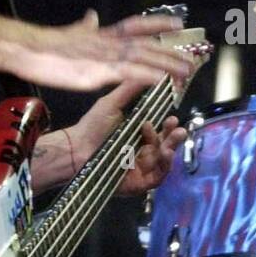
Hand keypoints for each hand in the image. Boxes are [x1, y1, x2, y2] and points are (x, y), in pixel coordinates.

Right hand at [0, 10, 193, 91]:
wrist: (27, 49)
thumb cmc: (44, 46)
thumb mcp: (71, 32)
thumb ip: (85, 26)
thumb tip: (91, 15)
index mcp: (102, 35)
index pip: (136, 26)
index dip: (159, 25)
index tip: (178, 24)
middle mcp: (108, 43)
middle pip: (147, 45)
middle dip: (171, 52)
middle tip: (193, 58)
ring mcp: (104, 56)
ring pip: (143, 58)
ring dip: (166, 64)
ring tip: (186, 71)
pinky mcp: (96, 72)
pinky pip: (127, 73)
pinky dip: (146, 75)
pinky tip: (160, 79)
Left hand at [72, 77, 186, 194]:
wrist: (76, 149)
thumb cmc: (93, 127)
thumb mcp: (112, 104)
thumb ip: (130, 89)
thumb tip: (149, 72)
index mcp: (139, 136)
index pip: (161, 132)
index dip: (169, 125)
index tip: (172, 117)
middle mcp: (142, 153)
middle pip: (166, 146)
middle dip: (174, 137)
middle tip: (179, 129)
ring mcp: (141, 169)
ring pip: (164, 162)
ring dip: (171, 150)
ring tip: (171, 142)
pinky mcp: (138, 183)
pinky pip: (157, 177)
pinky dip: (164, 167)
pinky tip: (164, 154)